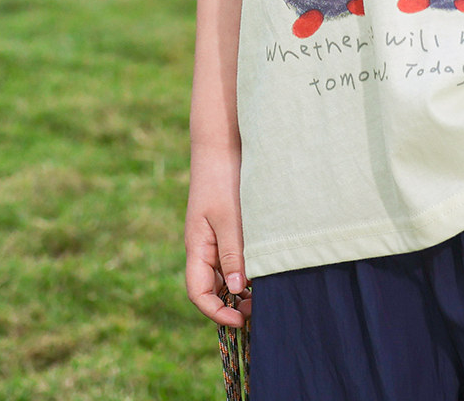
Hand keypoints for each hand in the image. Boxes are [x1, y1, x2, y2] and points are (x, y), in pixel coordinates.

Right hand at [184, 145, 250, 327]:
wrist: (222, 143)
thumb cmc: (222, 178)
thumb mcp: (228, 217)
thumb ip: (233, 252)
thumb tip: (238, 290)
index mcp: (197, 247)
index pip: (198, 293)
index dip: (217, 311)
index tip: (241, 320)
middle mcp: (203, 246)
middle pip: (212, 287)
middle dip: (232, 303)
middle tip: (260, 308)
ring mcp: (215, 236)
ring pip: (225, 273)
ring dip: (242, 285)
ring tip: (266, 289)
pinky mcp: (228, 225)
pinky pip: (234, 255)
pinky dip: (247, 266)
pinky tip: (265, 265)